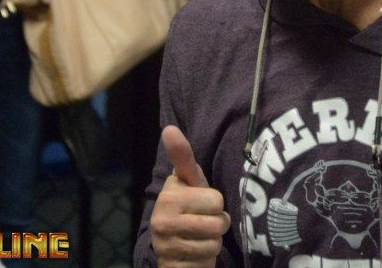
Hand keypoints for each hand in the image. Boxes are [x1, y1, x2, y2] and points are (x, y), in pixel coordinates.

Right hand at [150, 126, 230, 267]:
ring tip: (199, 237)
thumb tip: (169, 127)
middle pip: (219, 222)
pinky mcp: (173, 266)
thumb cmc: (187, 207)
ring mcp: (166, 246)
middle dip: (217, 224)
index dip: (214, 203)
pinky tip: (194, 253)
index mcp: (168, 196)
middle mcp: (162, 220)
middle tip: (202, 222)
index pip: (216, 200)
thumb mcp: (188, 182)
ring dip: (213, 242)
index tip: (199, 203)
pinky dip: (206, 258)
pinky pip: (208, 260)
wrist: (173, 249)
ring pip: (215, 242)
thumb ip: (182, 156)